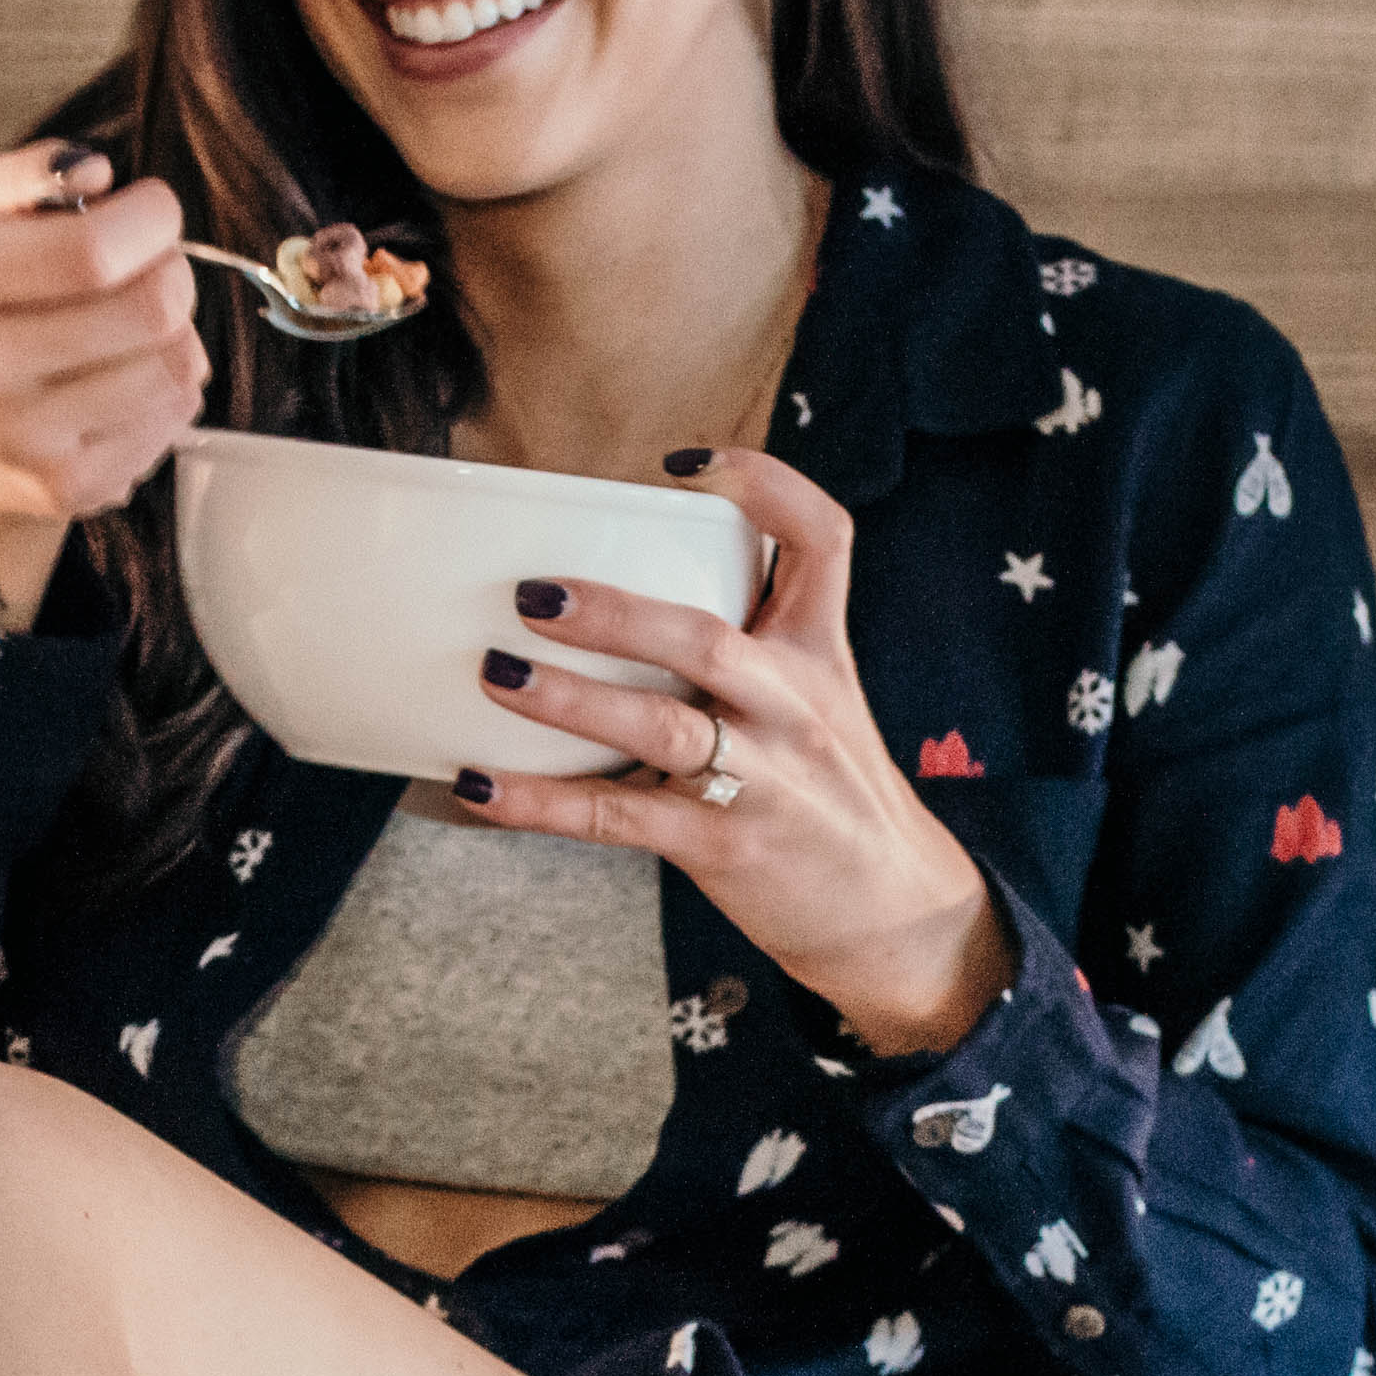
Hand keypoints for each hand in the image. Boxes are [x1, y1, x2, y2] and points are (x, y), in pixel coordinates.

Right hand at [0, 143, 209, 623]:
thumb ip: (34, 173)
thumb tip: (93, 171)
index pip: (92, 249)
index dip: (152, 221)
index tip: (153, 213)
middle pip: (150, 308)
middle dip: (175, 275)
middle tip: (154, 272)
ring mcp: (22, 436)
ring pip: (174, 364)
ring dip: (178, 336)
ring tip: (138, 332)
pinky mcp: (69, 485)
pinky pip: (175, 415)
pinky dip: (172, 389)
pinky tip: (130, 383)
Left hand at [454, 447, 1012, 1056]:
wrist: (895, 910)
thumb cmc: (833, 799)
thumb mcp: (818, 704)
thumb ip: (748, 651)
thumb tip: (626, 605)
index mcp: (818, 655)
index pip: (822, 540)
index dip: (763, 483)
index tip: (687, 464)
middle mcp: (793, 707)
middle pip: (706, 638)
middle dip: (614, 613)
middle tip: (532, 595)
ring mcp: (760, 780)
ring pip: (661, 726)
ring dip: (570, 698)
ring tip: (497, 671)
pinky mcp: (722, 846)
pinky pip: (618, 818)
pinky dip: (541, 803)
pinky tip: (480, 788)